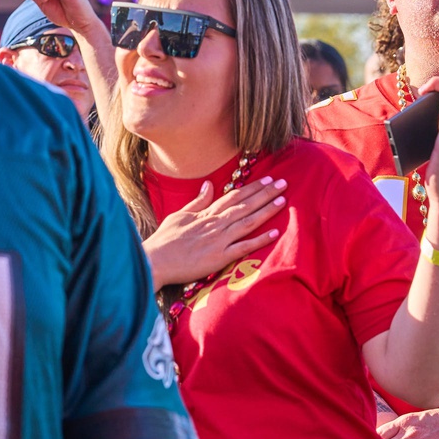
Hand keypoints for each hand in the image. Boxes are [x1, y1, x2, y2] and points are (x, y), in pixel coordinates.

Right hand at [144, 176, 285, 288]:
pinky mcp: (219, 258)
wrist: (155, 260)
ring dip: (266, 211)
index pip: (234, 196)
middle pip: (245, 205)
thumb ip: (197, 201)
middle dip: (265, 193)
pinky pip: (243, 247)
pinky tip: (274, 233)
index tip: (268, 178)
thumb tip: (208, 185)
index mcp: (206, 213)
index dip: (253, 187)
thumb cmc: (165, 240)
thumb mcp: (180, 215)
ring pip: (247, 222)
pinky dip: (259, 240)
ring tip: (282, 201)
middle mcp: (215, 224)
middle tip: (284, 183)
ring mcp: (218, 240)